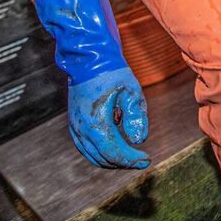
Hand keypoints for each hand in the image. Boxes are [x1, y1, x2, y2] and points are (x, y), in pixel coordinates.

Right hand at [34, 0, 150, 168]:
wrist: (89, 58)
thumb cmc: (113, 72)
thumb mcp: (132, 92)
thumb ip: (136, 117)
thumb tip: (139, 140)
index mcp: (96, 123)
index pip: (114, 153)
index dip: (131, 160)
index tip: (147, 159)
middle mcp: (82, 129)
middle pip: (103, 158)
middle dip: (123, 162)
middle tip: (140, 159)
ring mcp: (75, 126)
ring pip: (92, 155)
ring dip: (111, 159)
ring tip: (130, 155)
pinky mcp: (73, 123)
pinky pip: (85, 146)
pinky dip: (100, 152)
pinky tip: (114, 147)